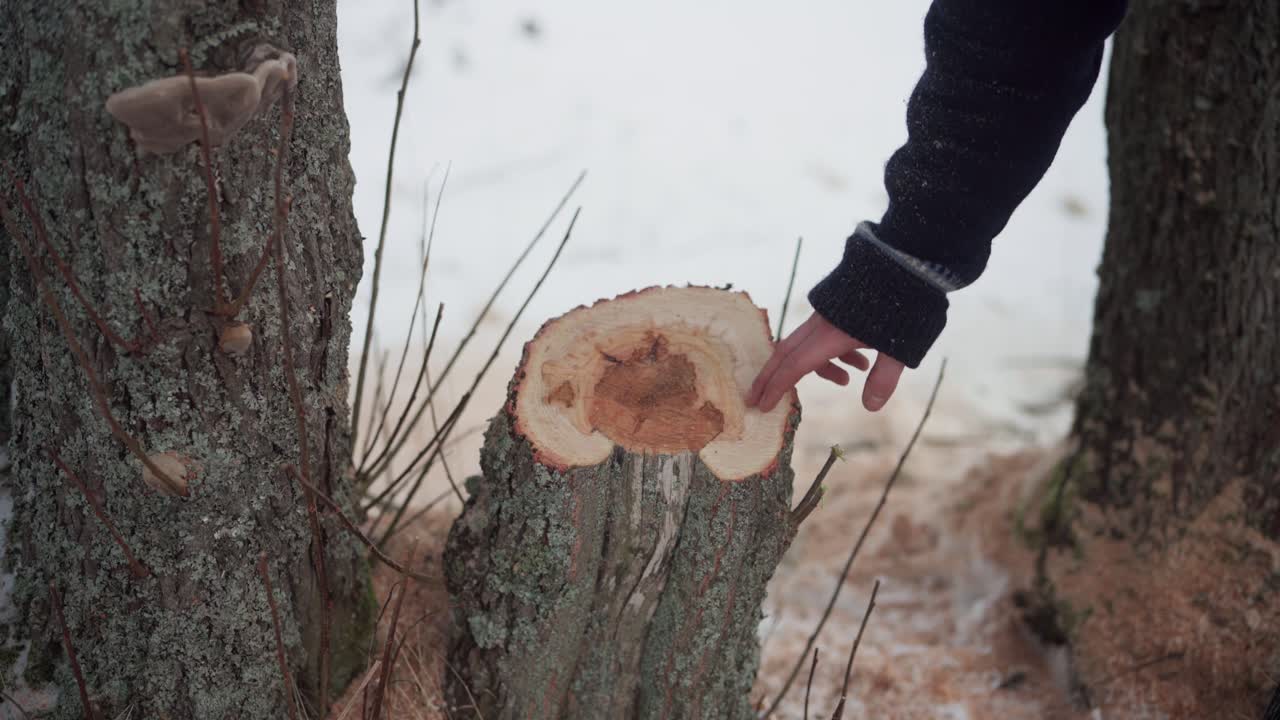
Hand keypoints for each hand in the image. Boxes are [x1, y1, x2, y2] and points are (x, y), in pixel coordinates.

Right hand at [745, 312, 905, 412]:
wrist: (906, 263)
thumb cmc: (904, 306)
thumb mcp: (899, 349)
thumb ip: (884, 378)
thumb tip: (870, 407)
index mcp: (831, 335)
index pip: (795, 366)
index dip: (777, 387)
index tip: (762, 405)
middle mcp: (821, 325)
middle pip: (786, 353)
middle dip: (772, 378)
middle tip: (758, 399)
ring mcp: (827, 316)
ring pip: (806, 346)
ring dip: (817, 367)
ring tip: (845, 381)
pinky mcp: (836, 310)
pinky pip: (821, 336)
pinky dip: (832, 354)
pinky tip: (861, 361)